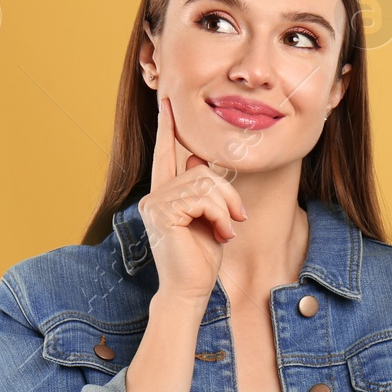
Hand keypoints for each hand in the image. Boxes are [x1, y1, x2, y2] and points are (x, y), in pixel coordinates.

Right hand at [140, 95, 248, 301]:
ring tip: (226, 231)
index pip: (166, 153)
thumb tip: (198, 159)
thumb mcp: (209, 217)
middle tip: (237, 219)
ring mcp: (155, 203)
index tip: (166, 102)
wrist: (191, 289)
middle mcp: (155, 195)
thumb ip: (203, 189)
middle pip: (202, 170)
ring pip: (205, 184)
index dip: (167, 127)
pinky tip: (221, 234)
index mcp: (166, 193)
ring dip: (225, 208)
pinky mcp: (161, 213)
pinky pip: (203, 199)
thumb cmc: (202, 257)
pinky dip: (220, 216)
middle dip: (227, 194)